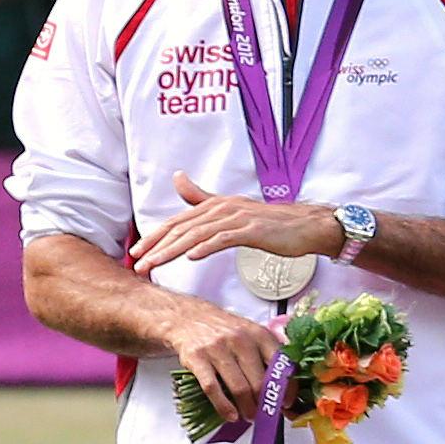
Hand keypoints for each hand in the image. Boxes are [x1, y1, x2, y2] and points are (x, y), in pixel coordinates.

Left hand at [134, 174, 341, 276]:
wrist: (308, 227)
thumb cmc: (272, 223)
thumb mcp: (232, 208)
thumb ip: (202, 197)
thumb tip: (177, 177)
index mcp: (216, 205)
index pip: (178, 222)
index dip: (154, 237)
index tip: (136, 252)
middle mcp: (223, 208)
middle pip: (182, 228)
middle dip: (156, 247)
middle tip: (138, 264)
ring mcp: (239, 218)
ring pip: (197, 235)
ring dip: (172, 251)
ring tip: (155, 265)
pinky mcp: (254, 231)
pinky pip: (225, 239)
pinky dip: (207, 246)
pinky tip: (193, 256)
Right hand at [156, 290, 279, 430]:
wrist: (189, 319)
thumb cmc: (226, 330)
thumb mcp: (253, 333)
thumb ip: (271, 352)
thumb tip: (290, 381)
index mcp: (260, 335)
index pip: (281, 364)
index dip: (286, 387)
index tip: (286, 403)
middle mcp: (241, 340)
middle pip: (259, 380)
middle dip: (265, 403)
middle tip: (266, 414)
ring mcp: (218, 349)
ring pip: (239, 387)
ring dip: (247, 407)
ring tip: (250, 416)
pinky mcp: (197, 358)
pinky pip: (212, 388)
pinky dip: (223, 406)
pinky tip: (230, 415)